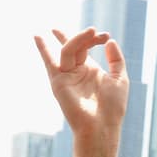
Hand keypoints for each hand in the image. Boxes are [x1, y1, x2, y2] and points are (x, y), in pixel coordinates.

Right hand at [34, 27, 127, 156]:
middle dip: (84, 36)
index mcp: (89, 70)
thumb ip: (115, 59)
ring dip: (77, 39)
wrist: (101, 126)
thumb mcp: (119, 78)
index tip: (106, 36)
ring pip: (67, 50)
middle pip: (75, 45)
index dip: (94, 38)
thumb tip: (109, 41)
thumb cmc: (112, 107)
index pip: (86, 46)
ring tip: (90, 31)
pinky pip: (49, 62)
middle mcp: (75, 72)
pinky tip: (37, 36)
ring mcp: (66, 77)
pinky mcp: (58, 82)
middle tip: (94, 30)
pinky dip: (43, 49)